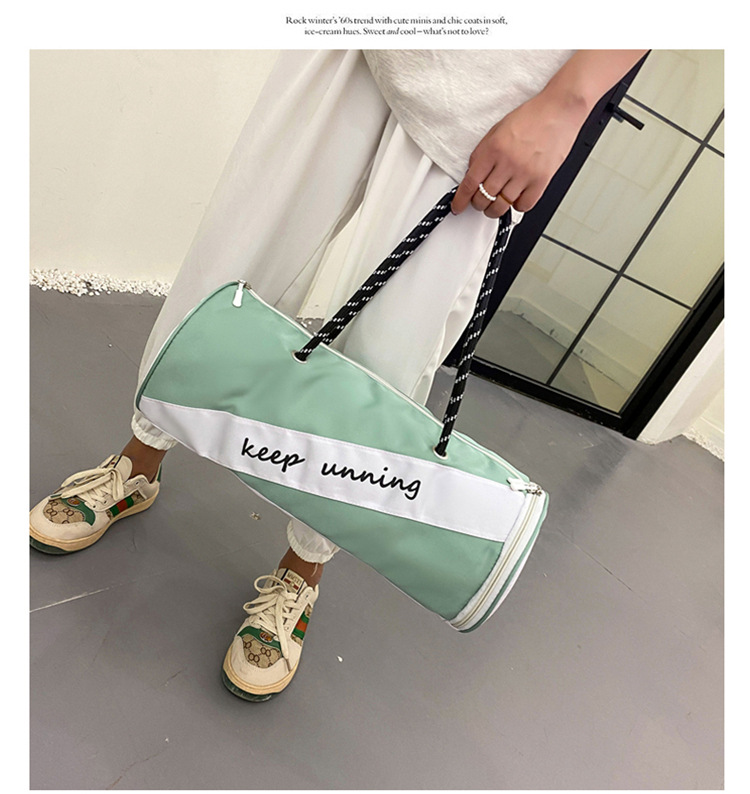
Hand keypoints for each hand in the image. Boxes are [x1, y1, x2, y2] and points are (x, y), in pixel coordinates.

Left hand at [451, 90, 587, 217]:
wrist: (560, 109)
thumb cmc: (532, 117)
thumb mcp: (497, 130)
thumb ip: (483, 153)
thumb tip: (473, 175)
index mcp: (493, 149)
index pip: (470, 183)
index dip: (461, 200)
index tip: (457, 207)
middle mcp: (508, 162)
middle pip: (484, 198)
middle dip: (478, 204)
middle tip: (479, 202)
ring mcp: (525, 173)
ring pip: (502, 205)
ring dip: (494, 209)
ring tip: (495, 204)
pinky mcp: (541, 180)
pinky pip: (524, 205)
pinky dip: (517, 206)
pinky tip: (516, 199)